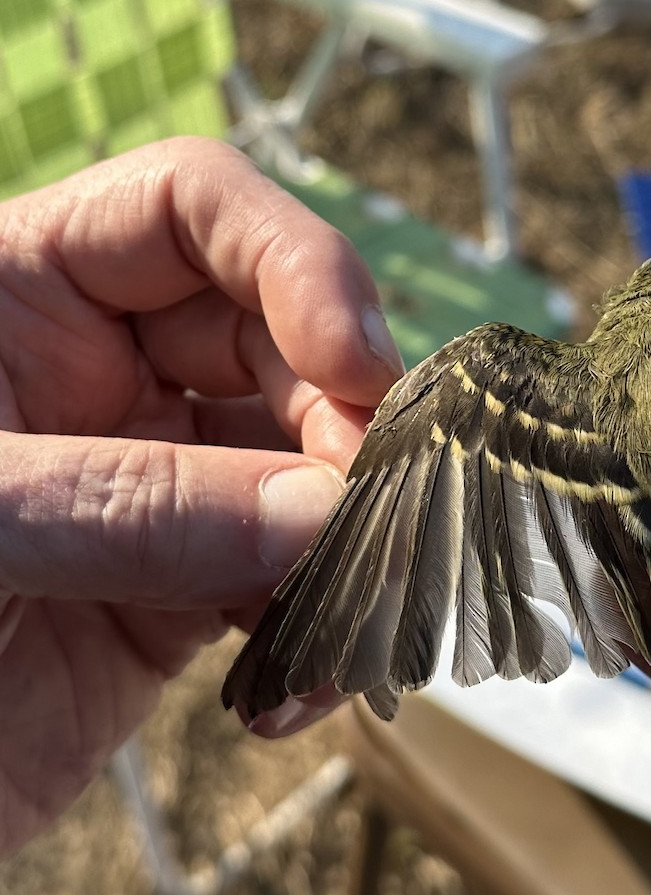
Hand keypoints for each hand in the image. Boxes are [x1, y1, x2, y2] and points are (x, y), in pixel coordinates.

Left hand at [0, 137, 403, 857]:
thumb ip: (136, 504)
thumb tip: (328, 508)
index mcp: (19, 294)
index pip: (194, 210)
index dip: (298, 264)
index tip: (359, 365)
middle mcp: (98, 375)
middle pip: (277, 349)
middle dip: (340, 425)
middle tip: (372, 509)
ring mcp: (149, 486)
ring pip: (302, 474)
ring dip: (348, 540)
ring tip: (355, 617)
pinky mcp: (178, 593)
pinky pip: (286, 582)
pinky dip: (320, 626)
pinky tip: (306, 684)